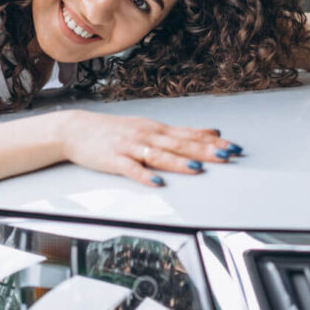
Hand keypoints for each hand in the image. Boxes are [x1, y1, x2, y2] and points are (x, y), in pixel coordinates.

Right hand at [56, 110, 240, 186]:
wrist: (76, 130)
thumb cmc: (114, 131)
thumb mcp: (149, 127)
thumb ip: (179, 133)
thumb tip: (212, 133)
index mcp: (156, 129)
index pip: (189, 135)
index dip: (212, 142)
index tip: (233, 147)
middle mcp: (146, 136)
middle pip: (179, 145)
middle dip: (204, 151)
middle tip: (227, 157)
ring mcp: (130, 147)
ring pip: (158, 155)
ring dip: (178, 162)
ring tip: (196, 168)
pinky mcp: (114, 160)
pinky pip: (131, 169)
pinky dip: (144, 175)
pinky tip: (156, 182)